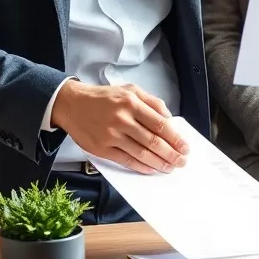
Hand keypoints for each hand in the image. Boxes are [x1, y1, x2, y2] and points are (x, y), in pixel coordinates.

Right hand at [50, 81, 188, 173]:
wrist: (73, 104)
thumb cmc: (104, 97)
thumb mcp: (130, 90)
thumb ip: (152, 102)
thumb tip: (169, 119)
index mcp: (132, 102)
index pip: (159, 123)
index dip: (175, 137)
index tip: (185, 146)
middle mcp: (122, 119)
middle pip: (153, 140)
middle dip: (171, 153)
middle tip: (181, 161)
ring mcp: (111, 135)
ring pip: (141, 152)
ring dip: (158, 163)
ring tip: (169, 167)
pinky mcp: (102, 148)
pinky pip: (125, 160)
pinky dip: (140, 166)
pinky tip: (150, 169)